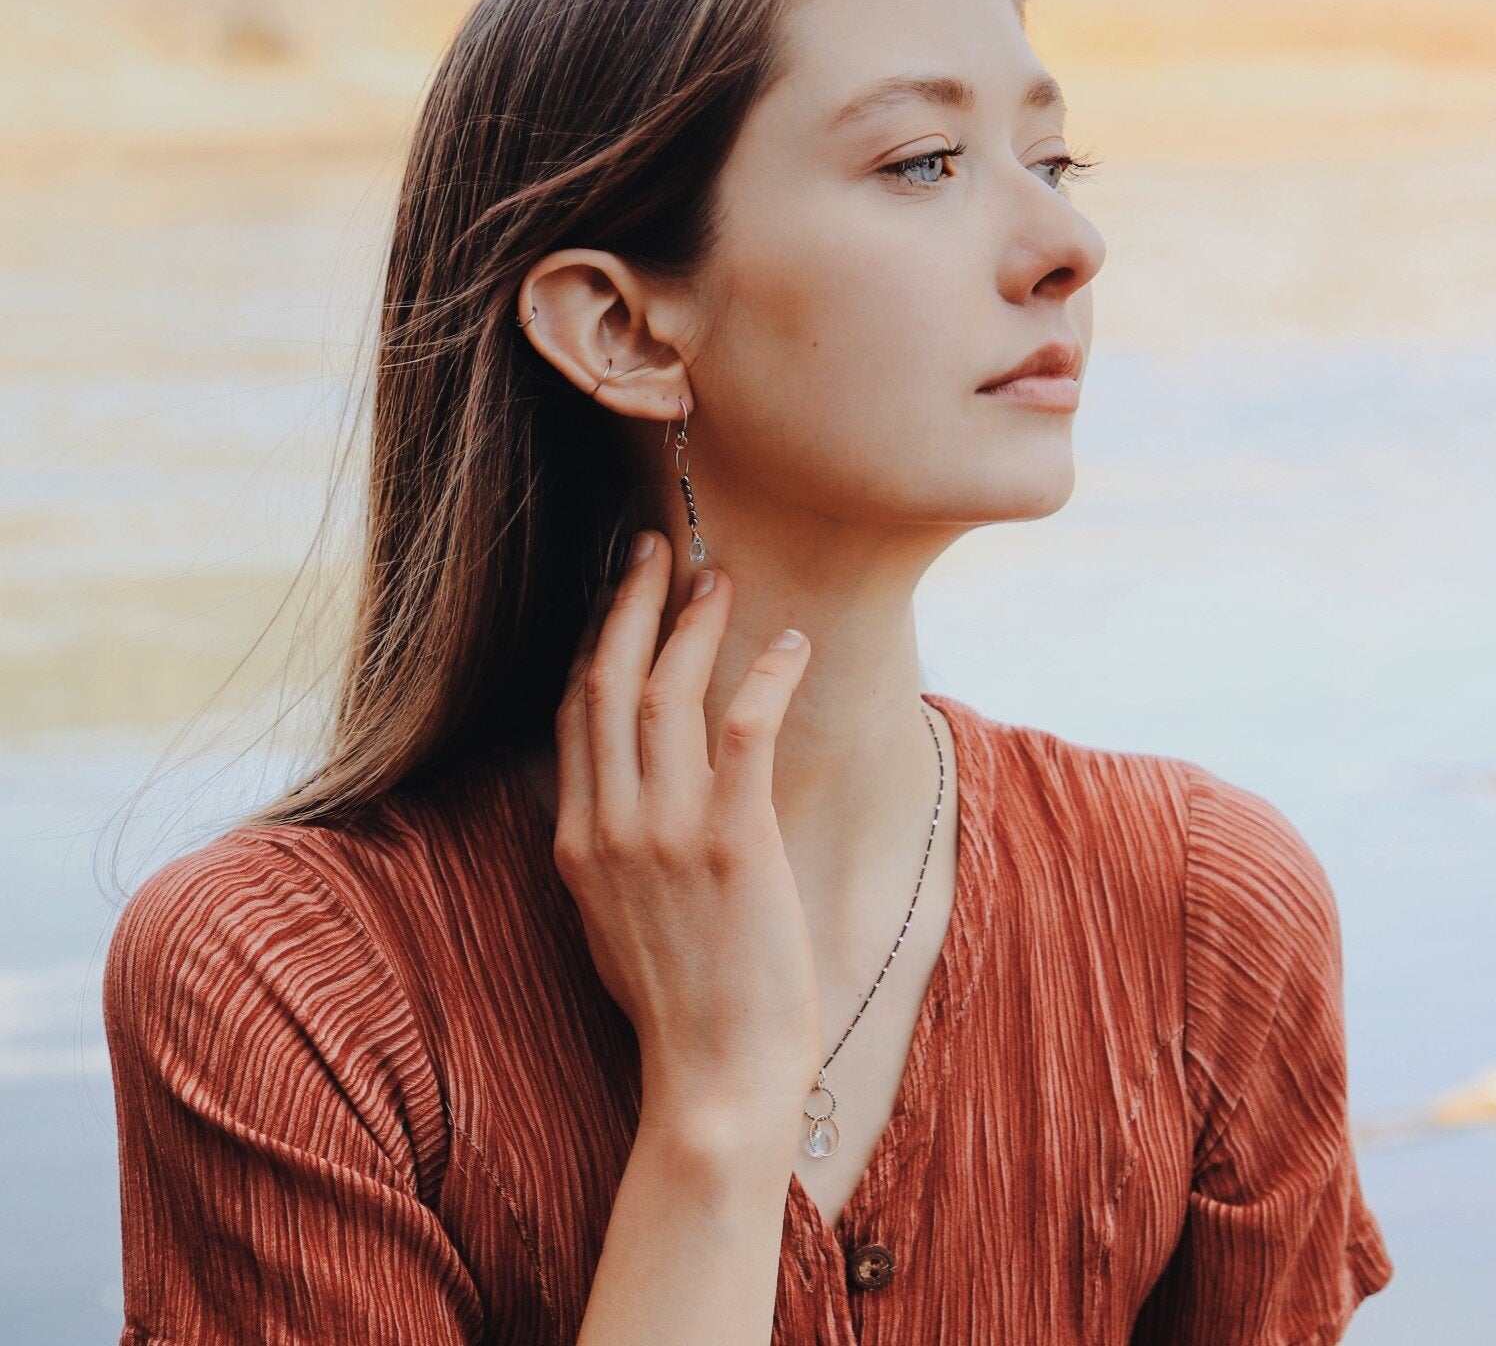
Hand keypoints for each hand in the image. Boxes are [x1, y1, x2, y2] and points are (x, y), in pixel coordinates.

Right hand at [550, 531, 821, 1133]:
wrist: (715, 1078)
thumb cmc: (678, 1002)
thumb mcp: (611, 918)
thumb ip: (607, 846)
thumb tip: (621, 789)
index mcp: (577, 841)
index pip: (575, 712)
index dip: (596, 641)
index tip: (620, 598)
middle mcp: (608, 826)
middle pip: (606, 681)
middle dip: (629, 602)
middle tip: (656, 548)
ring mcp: (665, 834)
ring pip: (666, 692)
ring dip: (693, 623)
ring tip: (719, 579)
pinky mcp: (733, 844)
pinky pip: (744, 732)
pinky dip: (765, 676)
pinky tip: (790, 646)